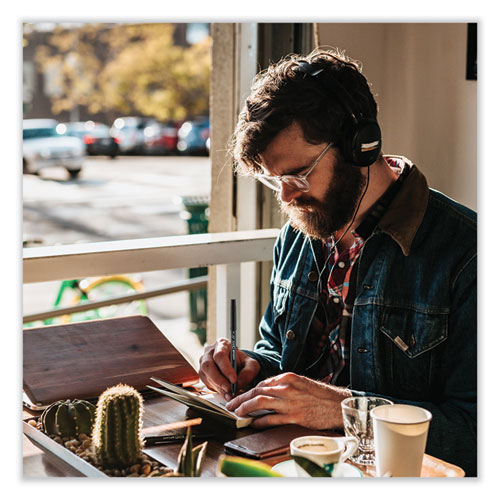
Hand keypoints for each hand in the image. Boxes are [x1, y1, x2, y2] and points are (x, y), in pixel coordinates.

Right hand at [198, 338, 259, 399]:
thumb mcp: (251, 365)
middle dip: (219, 379)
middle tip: (229, 389)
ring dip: (217, 386)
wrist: (238, 366)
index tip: (234, 379)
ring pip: (205, 375)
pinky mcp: (203, 374)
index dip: (226, 368)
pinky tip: (225, 392)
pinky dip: (216, 389)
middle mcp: (209, 352)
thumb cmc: (243, 363)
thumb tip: (238, 384)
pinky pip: (206, 382)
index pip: (220, 355)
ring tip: (229, 393)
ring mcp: (204, 363)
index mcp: (222, 344)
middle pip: (208, 365)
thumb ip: (248, 373)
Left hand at [225, 372, 350, 428]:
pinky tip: (252, 423)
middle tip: (231, 405)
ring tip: (237, 413)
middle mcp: (286, 387)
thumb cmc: (319, 394)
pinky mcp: (294, 417)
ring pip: (260, 403)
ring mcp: (289, 402)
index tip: (240, 396)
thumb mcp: (300, 382)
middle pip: (256, 391)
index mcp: (287, 377)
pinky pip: (271, 419)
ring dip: (245, 408)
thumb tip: (266, 391)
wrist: (337, 405)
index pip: (261, 383)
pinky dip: (259, 421)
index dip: (248, 390)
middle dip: (241, 398)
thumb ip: (284, 385)